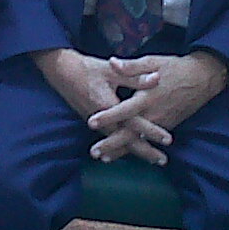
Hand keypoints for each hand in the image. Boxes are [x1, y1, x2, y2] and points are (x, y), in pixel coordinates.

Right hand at [33, 49, 167, 164]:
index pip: (134, 122)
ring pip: (118, 141)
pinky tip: (128, 150)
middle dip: (145, 151)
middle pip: (126, 139)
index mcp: (108, 105)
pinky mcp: (93, 122)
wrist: (61, 71)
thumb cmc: (87, 68)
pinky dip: (121, 146)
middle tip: (163, 160)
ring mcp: (96, 122)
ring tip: (151, 159)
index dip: (151, 130)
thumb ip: (134, 76)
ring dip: (134, 150)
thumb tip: (157, 79)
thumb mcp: (111, 69)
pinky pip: (110, 137)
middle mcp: (102, 119)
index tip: (168, 139)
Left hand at [85, 53, 228, 163]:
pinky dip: (137, 148)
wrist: (202, 79)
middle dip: (112, 144)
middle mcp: (154, 113)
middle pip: (130, 133)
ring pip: (140, 140)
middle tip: (94, 152)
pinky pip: (149, 140)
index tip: (91, 122)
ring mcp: (162, 122)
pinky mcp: (168, 126)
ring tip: (105, 158)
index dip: (108, 116)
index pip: (124, 110)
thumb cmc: (175, 68)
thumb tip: (111, 62)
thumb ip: (131, 66)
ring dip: (122, 150)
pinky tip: (125, 153)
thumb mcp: (152, 61)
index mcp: (147, 96)